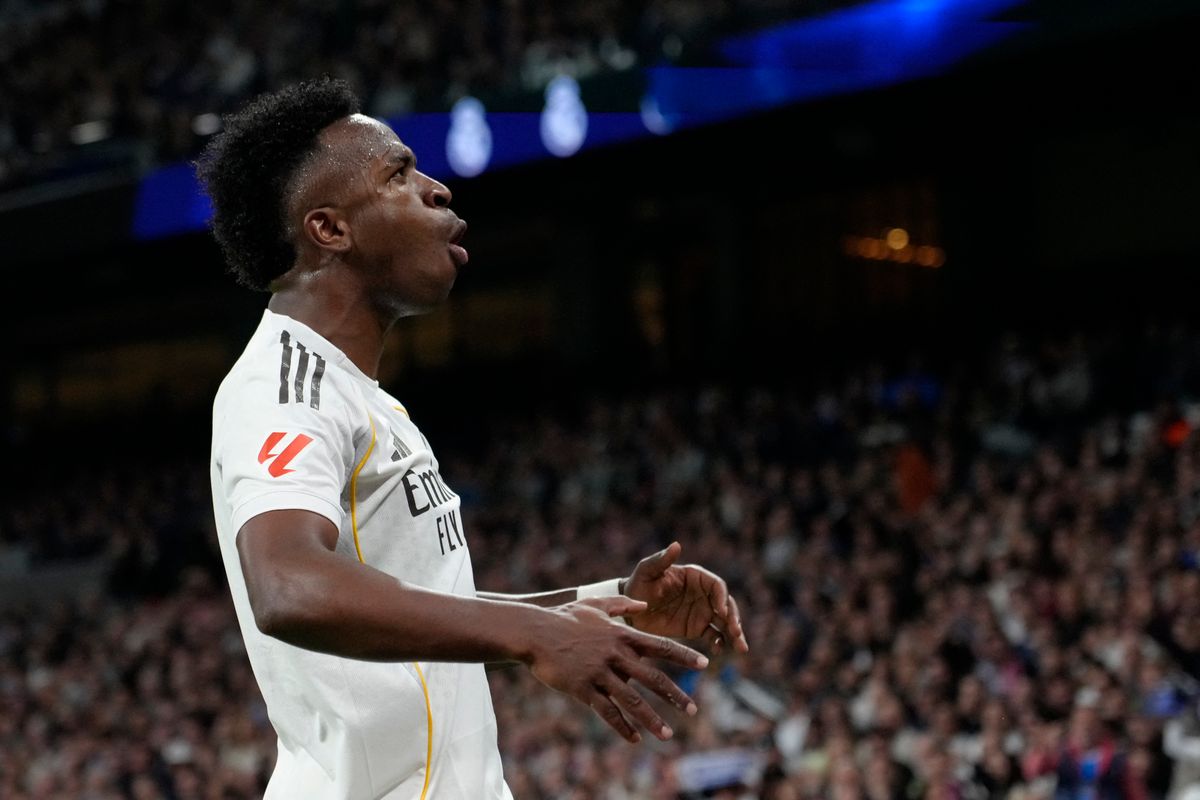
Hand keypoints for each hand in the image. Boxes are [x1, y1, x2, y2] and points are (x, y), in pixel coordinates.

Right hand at [525, 596, 707, 742]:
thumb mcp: (595, 604)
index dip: (684, 656)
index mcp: (621, 634)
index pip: (660, 646)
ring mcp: (599, 673)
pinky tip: (634, 738)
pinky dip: (622, 726)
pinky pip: (606, 711)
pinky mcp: (583, 688)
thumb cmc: (564, 617)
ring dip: (652, 719)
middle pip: (653, 678)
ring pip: (632, 700)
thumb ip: (621, 603)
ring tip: (668, 734)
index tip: (704, 664)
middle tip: (692, 710)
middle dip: (675, 695)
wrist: (534, 632)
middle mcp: (615, 655)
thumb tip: (644, 602)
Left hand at [622, 542, 748, 654]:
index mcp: (695, 577)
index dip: (722, 597)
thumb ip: (662, 560)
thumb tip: (676, 545)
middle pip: (726, 604)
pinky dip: (719, 643)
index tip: (721, 611)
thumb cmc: (638, 585)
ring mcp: (701, 611)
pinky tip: (719, 650)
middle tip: (737, 632)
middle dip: (734, 618)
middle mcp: (702, 593)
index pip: (716, 585)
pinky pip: (713, 635)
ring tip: (741, 647)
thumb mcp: (647, 571)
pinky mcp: (696, 628)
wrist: (629, 611)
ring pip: (724, 622)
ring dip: (734, 633)